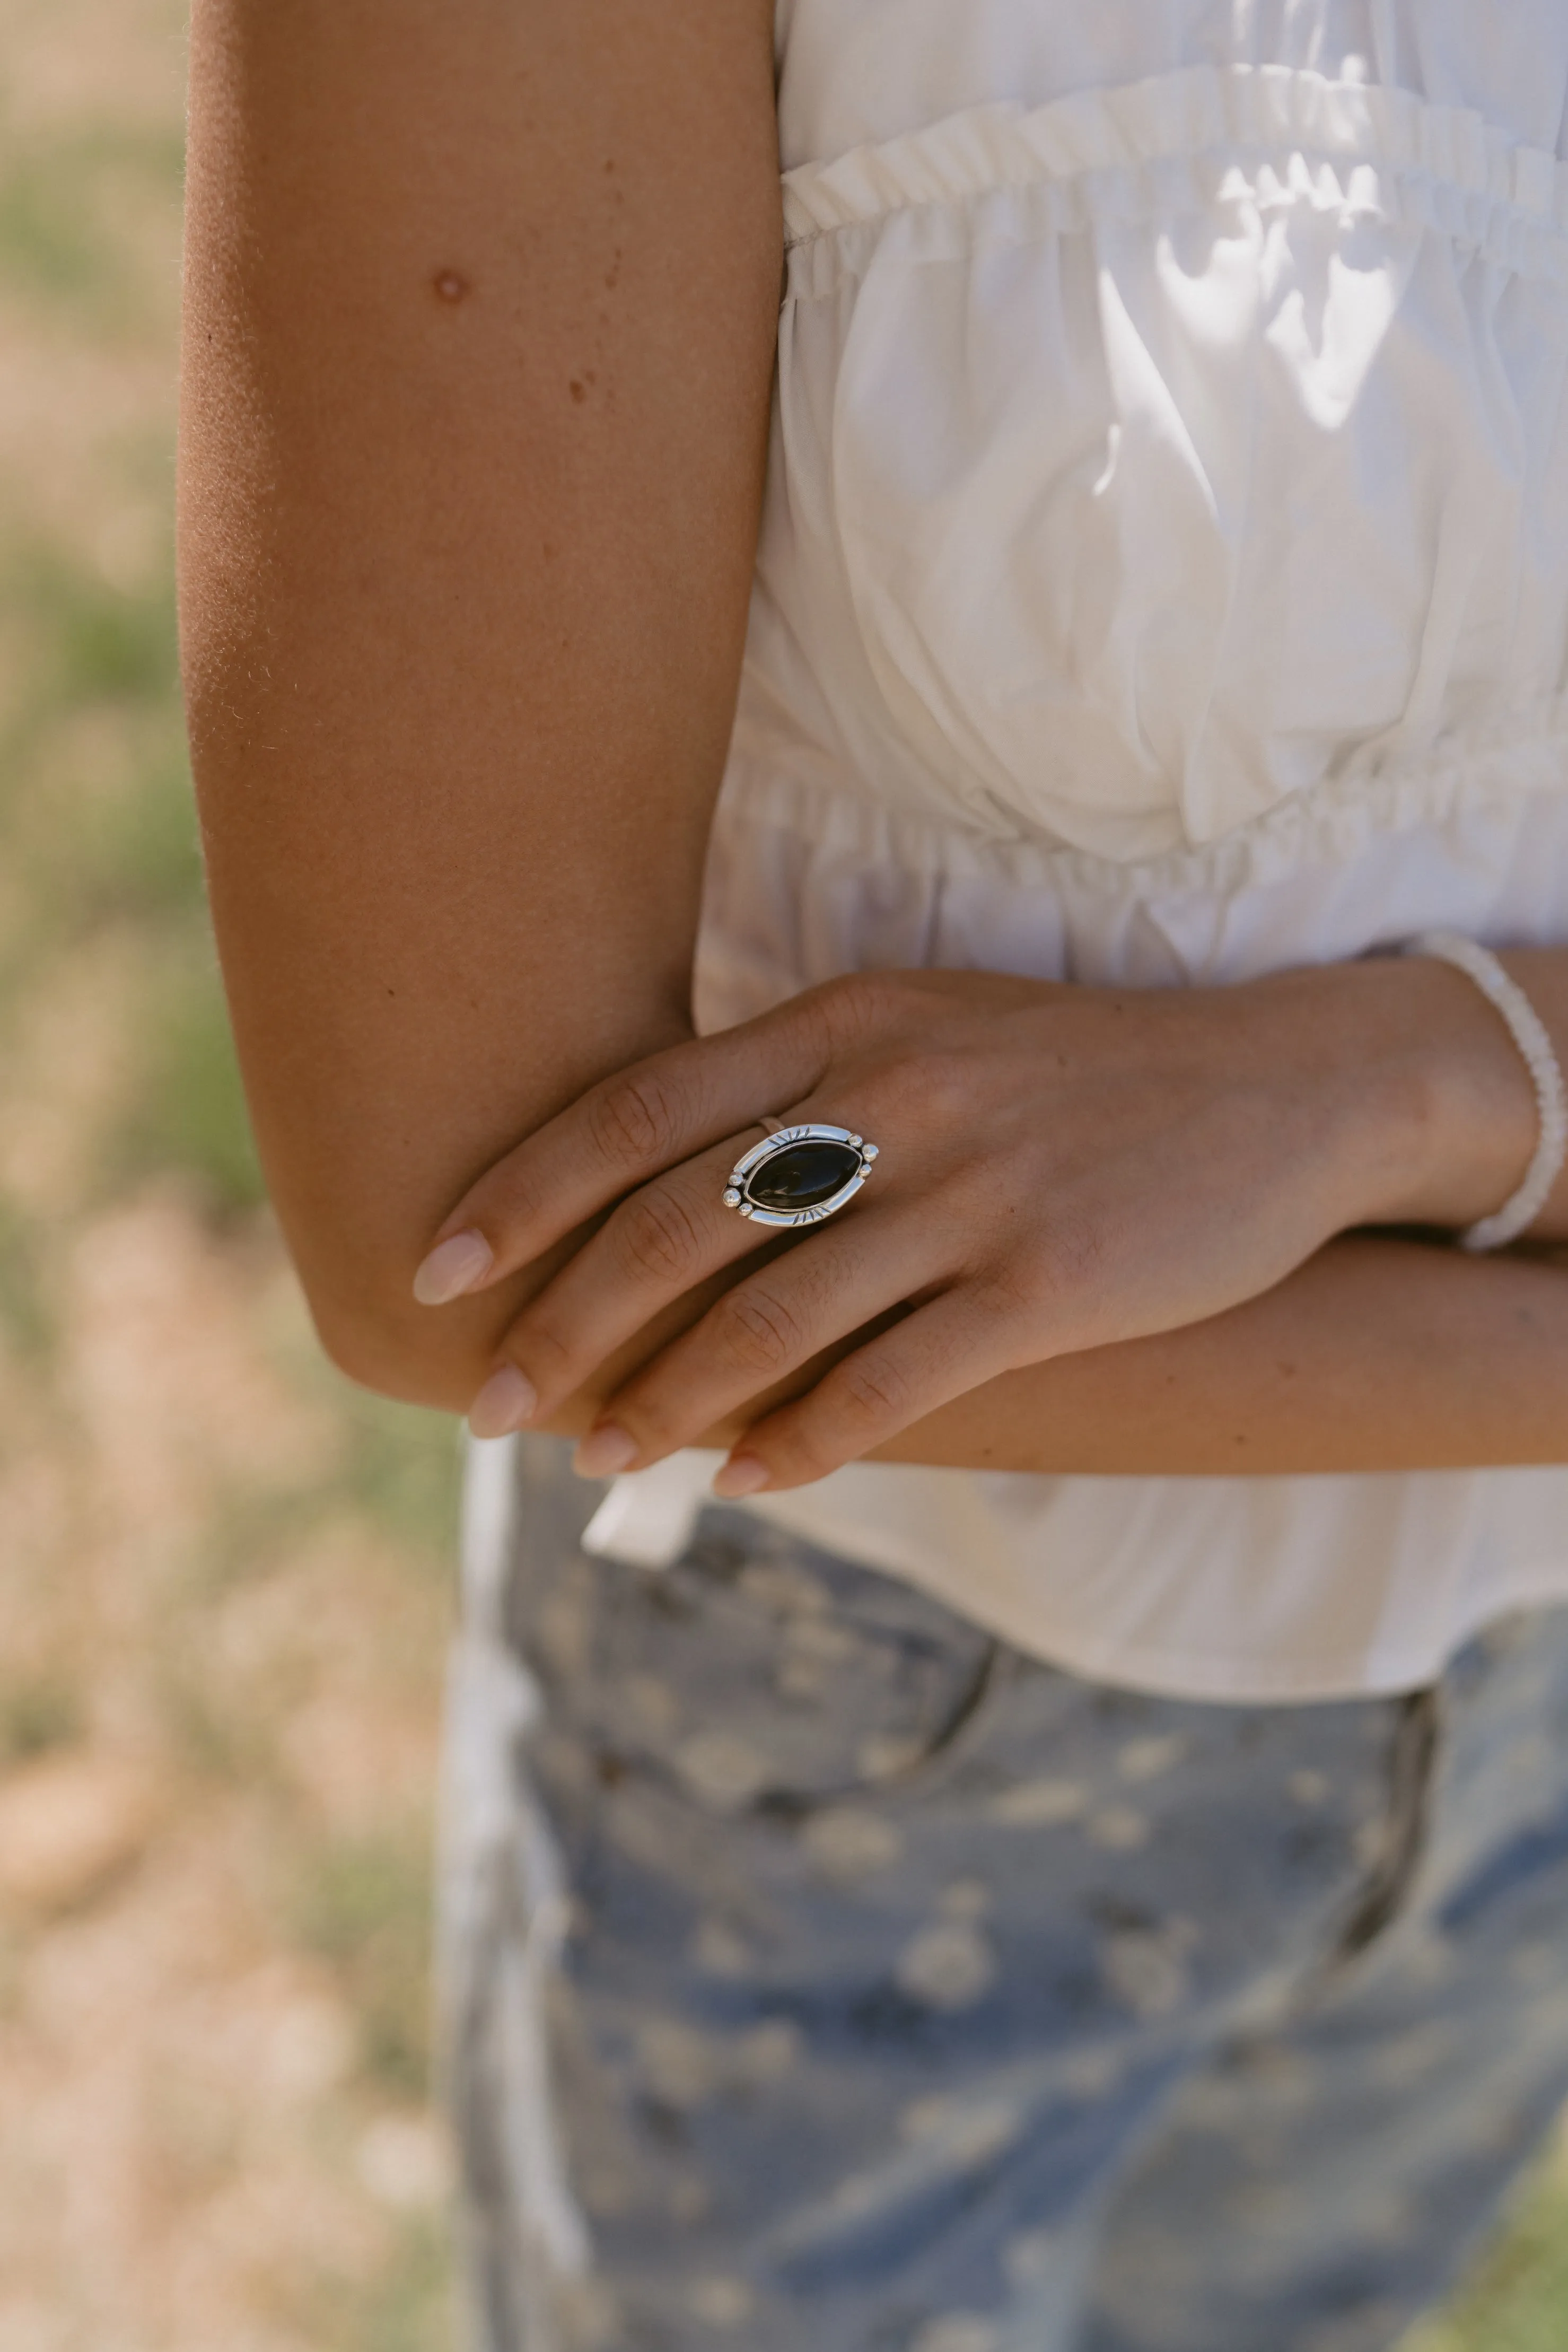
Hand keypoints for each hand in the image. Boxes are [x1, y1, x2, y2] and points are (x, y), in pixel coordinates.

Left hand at [408, 963, 1503, 1492]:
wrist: (1280, 1086)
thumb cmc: (1077, 1069)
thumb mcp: (927, 1027)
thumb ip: (800, 1084)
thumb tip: (662, 1178)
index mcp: (844, 1021)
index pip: (636, 1108)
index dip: (520, 1193)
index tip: (434, 1267)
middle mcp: (891, 1095)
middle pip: (674, 1223)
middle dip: (559, 1323)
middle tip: (484, 1401)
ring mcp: (970, 1190)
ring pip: (767, 1318)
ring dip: (660, 1401)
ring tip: (593, 1454)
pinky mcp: (1046, 1285)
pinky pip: (888, 1384)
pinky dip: (798, 1444)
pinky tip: (741, 1482)